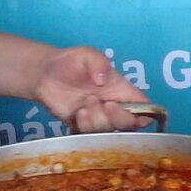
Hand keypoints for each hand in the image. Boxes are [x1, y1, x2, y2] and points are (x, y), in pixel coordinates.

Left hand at [32, 46, 151, 132]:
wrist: (44, 75)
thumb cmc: (69, 62)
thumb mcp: (86, 54)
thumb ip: (98, 62)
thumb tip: (103, 81)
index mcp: (121, 90)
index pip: (144, 107)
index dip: (146, 115)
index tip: (137, 116)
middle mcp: (113, 107)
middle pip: (129, 124)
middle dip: (118, 118)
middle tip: (104, 103)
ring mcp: (98, 118)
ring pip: (109, 131)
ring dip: (98, 120)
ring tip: (85, 104)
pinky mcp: (83, 127)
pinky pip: (90, 136)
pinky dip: (85, 127)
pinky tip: (77, 114)